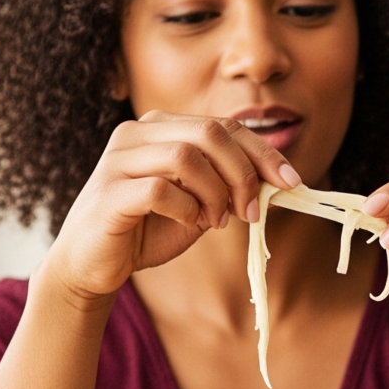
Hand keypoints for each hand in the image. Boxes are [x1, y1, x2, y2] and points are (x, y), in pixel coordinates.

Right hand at [41, 112, 298, 305]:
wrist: (96, 262)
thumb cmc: (149, 229)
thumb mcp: (202, 206)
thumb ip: (231, 189)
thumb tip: (279, 185)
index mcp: (162, 128)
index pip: (225, 126)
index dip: (264, 153)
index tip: (292, 183)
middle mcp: (137, 133)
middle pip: (210, 132)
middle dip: (242, 174)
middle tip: (249, 212)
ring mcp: (119, 159)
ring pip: (186, 156)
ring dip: (214, 194)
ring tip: (214, 221)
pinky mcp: (109, 192)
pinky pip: (160, 188)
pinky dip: (186, 209)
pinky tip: (190, 223)